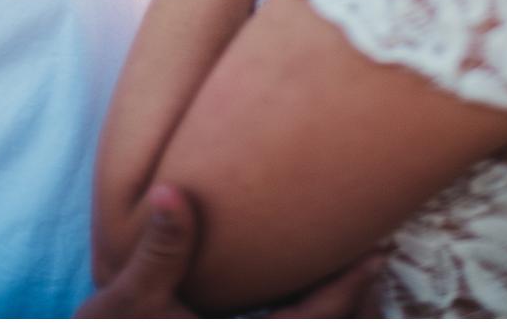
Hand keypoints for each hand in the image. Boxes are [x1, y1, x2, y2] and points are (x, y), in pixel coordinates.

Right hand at [77, 184, 384, 316]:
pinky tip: (314, 288)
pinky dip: (312, 316)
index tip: (377, 254)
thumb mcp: (127, 299)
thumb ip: (159, 250)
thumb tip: (170, 192)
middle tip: (379, 258)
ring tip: (359, 272)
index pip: (315, 325)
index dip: (349, 291)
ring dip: (337, 313)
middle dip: (355, 305)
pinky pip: (291, 328)